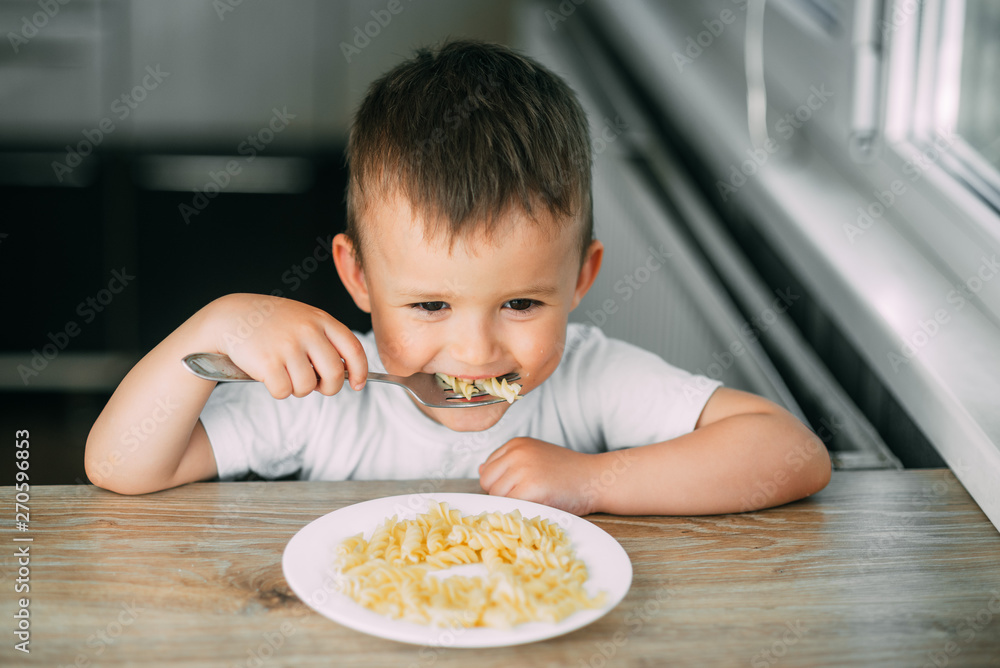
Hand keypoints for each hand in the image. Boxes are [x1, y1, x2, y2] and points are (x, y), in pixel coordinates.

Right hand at [205, 294, 367, 399]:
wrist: (231, 316)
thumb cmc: (272, 323)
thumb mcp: (304, 320)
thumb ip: (325, 340)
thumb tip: (347, 374)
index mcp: (321, 320)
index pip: (353, 349)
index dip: (360, 371)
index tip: (357, 385)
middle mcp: (307, 331)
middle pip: (335, 375)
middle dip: (328, 388)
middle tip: (316, 386)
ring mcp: (288, 346)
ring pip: (307, 387)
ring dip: (298, 389)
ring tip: (286, 373)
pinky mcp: (268, 362)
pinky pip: (284, 392)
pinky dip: (278, 391)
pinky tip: (269, 375)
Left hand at [478, 437, 601, 515]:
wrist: (596, 479)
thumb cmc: (567, 473)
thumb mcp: (535, 458)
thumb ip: (509, 463)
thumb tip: (480, 469)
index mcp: (516, 444)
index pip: (488, 470)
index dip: (502, 484)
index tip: (522, 488)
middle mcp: (516, 452)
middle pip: (487, 483)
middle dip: (503, 494)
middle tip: (530, 496)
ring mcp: (522, 469)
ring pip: (496, 497)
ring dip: (512, 504)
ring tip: (537, 499)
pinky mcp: (530, 488)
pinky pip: (509, 506)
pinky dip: (519, 511)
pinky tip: (538, 506)